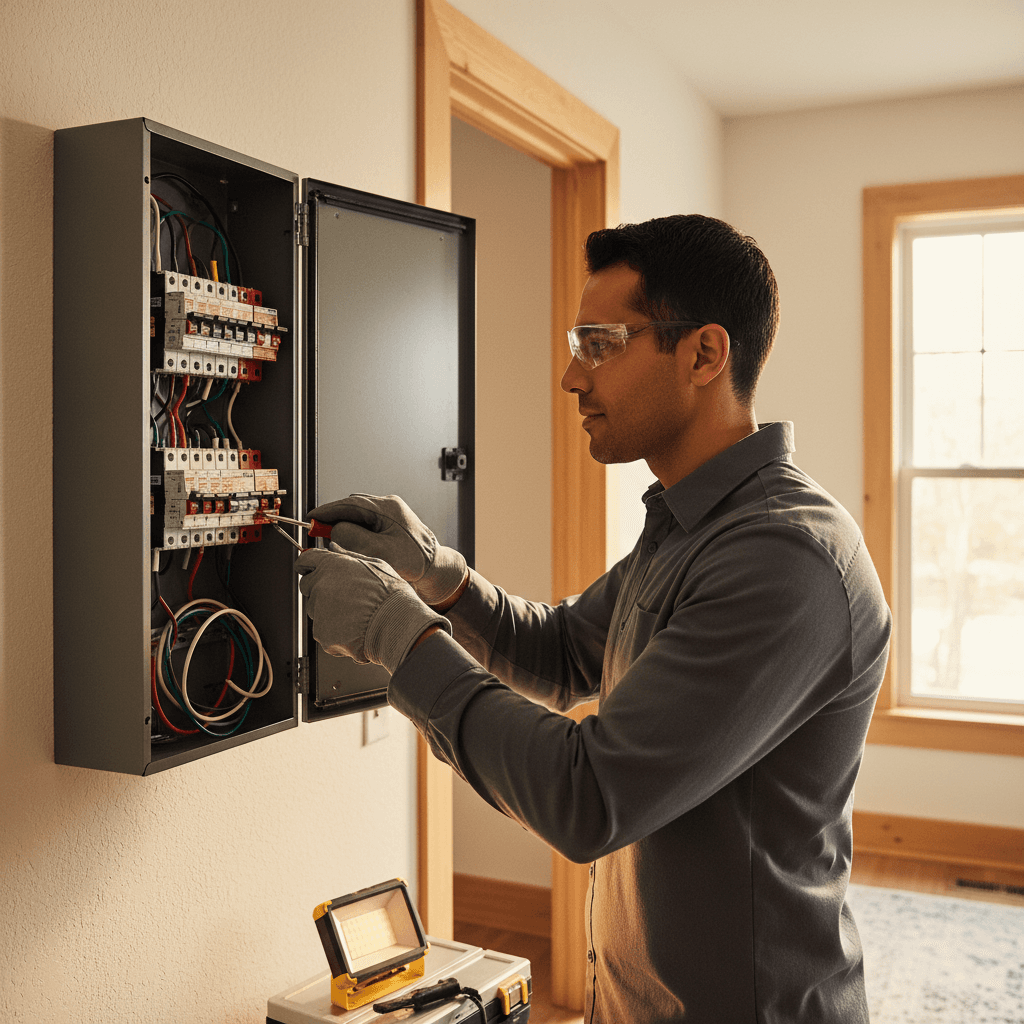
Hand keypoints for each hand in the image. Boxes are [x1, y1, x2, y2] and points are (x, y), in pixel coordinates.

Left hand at [295, 547, 450, 673]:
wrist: (397, 624)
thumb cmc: (390, 594)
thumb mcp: (375, 564)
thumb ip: (348, 555)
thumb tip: (333, 548)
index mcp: (331, 565)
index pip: (305, 561)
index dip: (307, 566)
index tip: (309, 570)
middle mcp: (320, 585)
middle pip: (307, 586)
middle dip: (319, 590)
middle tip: (344, 596)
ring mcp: (318, 611)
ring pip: (316, 610)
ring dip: (329, 612)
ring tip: (355, 614)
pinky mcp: (321, 633)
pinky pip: (324, 631)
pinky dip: (335, 632)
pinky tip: (355, 628)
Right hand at [307, 494, 467, 606]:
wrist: (436, 571)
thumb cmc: (415, 563)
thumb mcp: (380, 551)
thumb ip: (353, 537)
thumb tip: (334, 529)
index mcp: (388, 508)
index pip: (350, 504)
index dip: (327, 511)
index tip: (310, 518)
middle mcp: (388, 507)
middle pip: (352, 509)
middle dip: (335, 521)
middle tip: (320, 536)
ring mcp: (390, 516)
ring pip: (357, 517)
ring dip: (345, 529)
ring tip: (339, 545)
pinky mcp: (389, 527)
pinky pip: (365, 525)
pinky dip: (355, 534)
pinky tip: (352, 548)